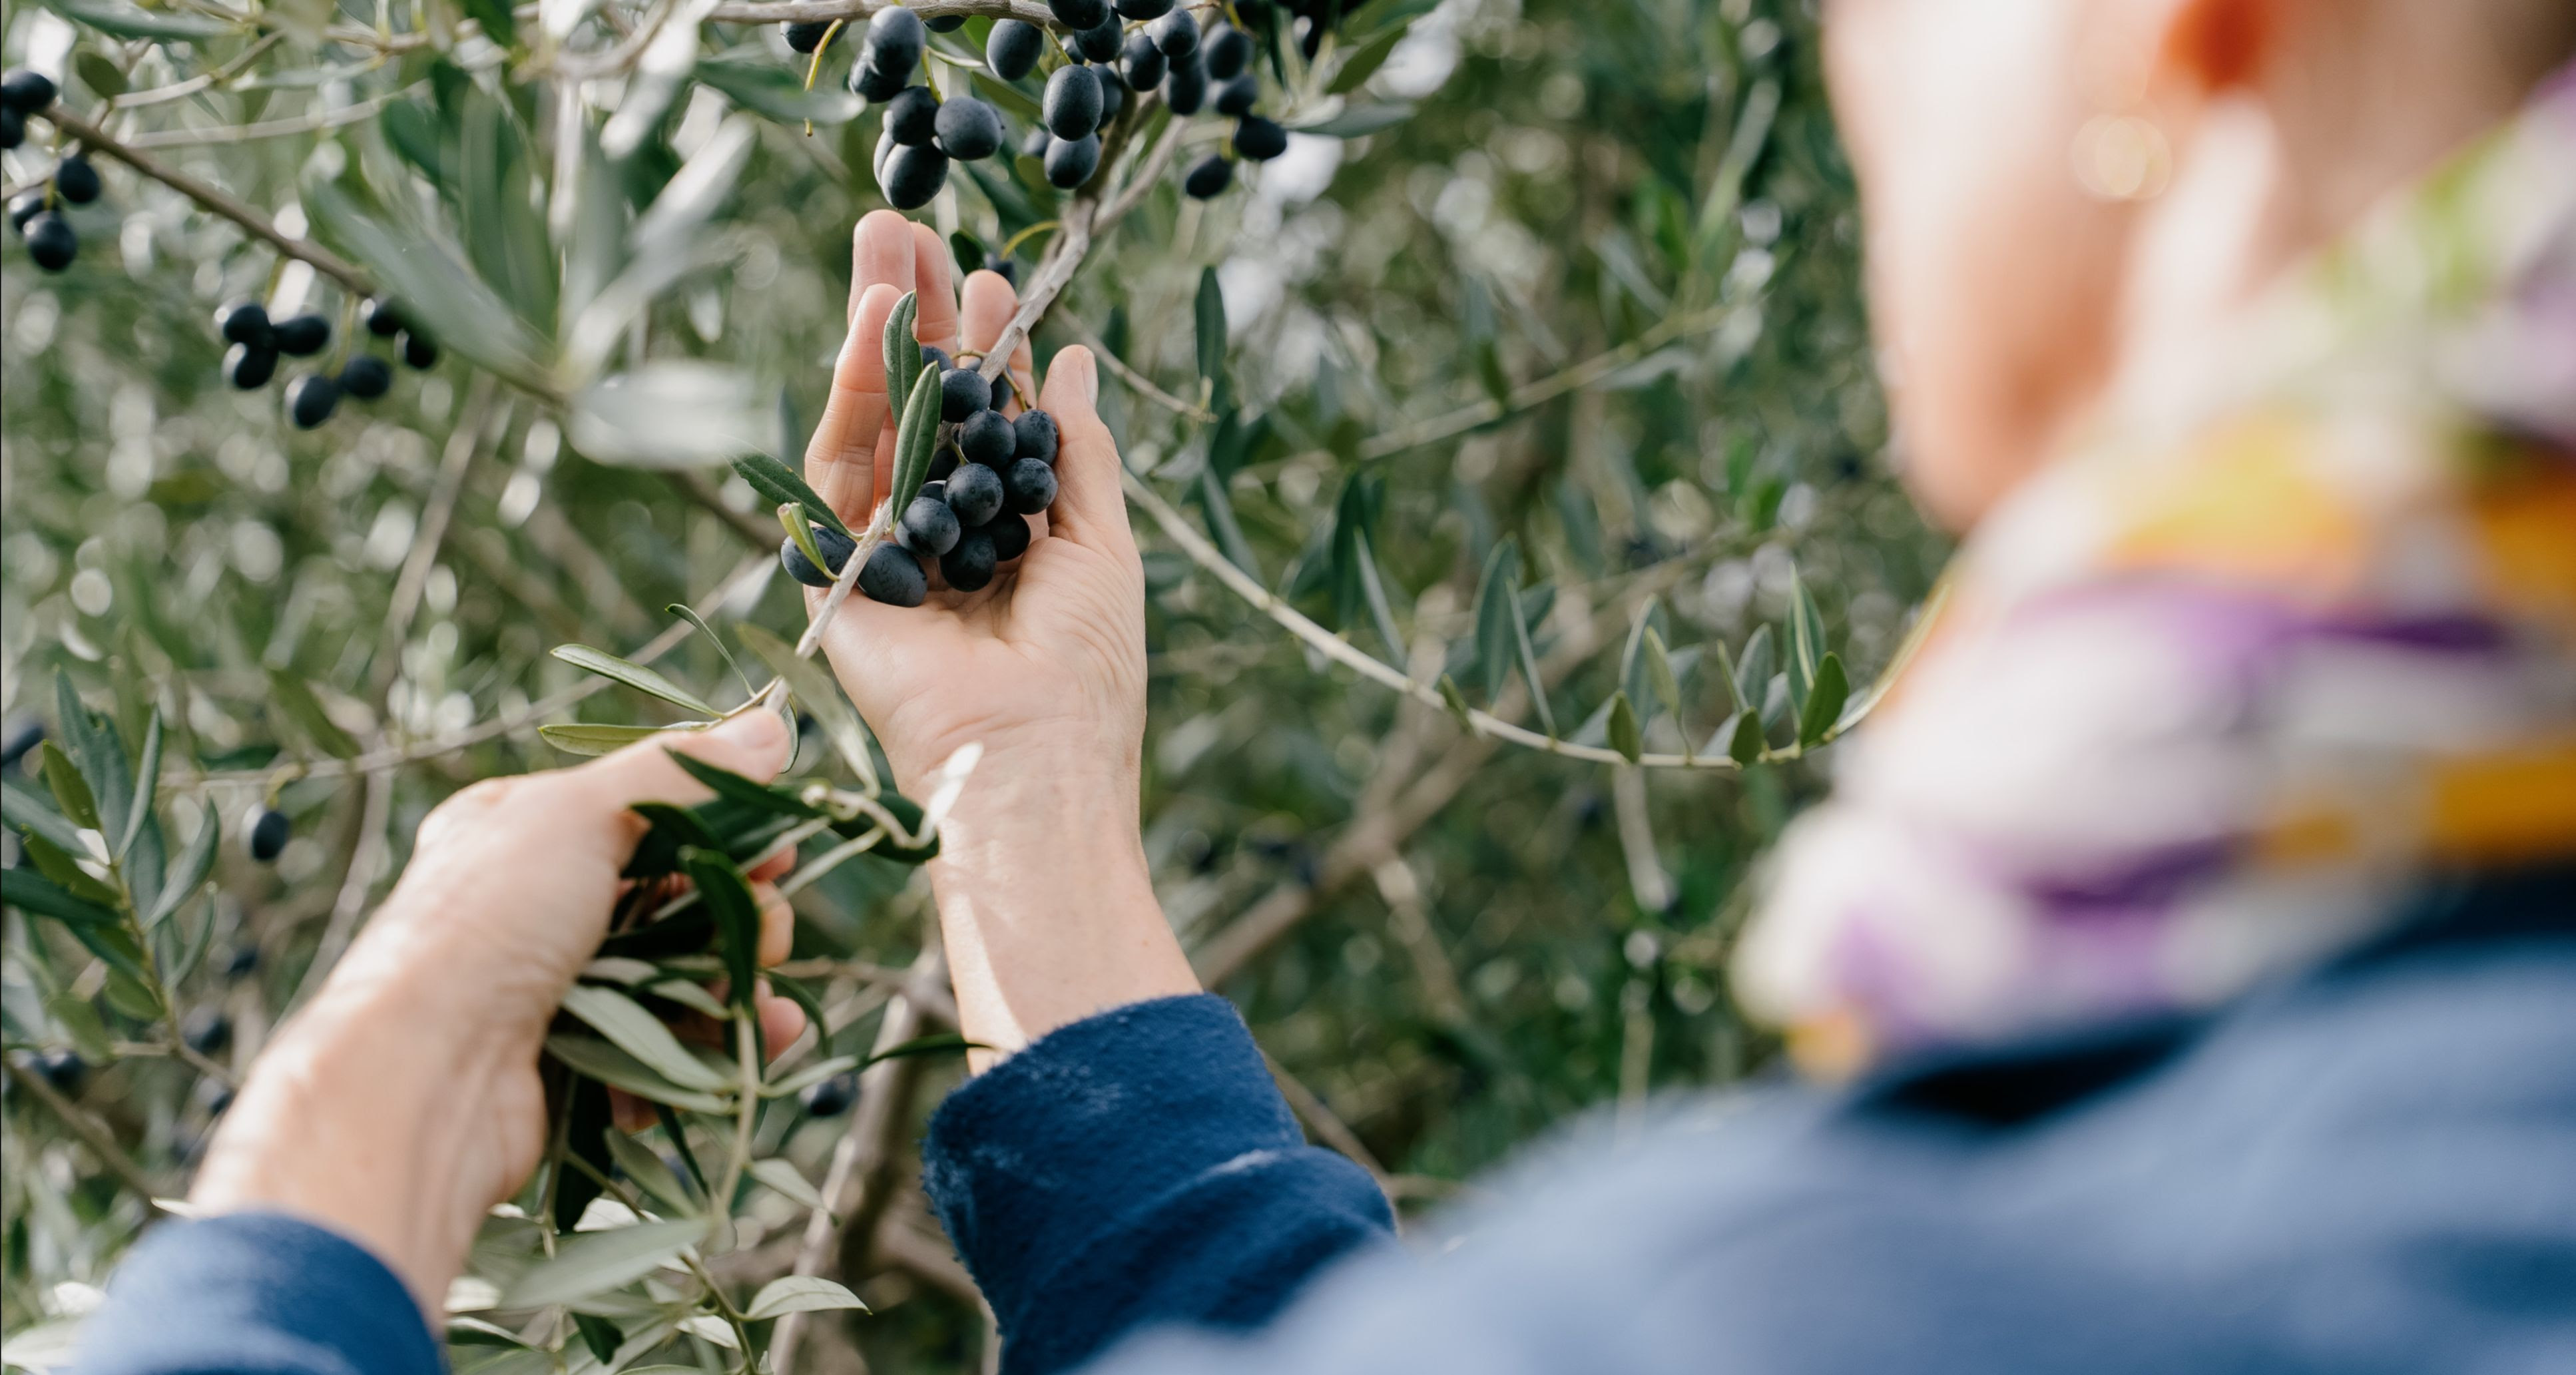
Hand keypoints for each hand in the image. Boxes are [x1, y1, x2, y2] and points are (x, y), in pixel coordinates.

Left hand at [189, 712, 798, 1310]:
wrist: (424, 1076)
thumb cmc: (488, 922)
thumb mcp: (581, 814)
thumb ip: (681, 770)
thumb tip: (771, 726)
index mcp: (527, 833)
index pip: (649, 814)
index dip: (725, 828)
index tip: (778, 848)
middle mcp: (539, 908)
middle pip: (678, 898)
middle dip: (742, 912)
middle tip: (772, 929)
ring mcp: (558, 991)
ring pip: (681, 977)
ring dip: (739, 984)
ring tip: (765, 1004)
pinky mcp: (578, 1066)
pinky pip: (667, 1048)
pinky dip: (714, 1046)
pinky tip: (750, 1045)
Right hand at [805, 212, 1196, 1065]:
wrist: (1031, 760)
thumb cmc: (1087, 671)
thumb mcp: (1103, 542)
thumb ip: (1081, 451)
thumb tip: (1072, 360)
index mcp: (1005, 539)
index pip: (983, 422)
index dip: (983, 348)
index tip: (993, 278)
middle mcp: (937, 542)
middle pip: (914, 408)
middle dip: (912, 317)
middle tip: (904, 224)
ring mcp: (880, 557)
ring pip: (869, 423)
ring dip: (876, 330)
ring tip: (886, 242)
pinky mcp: (833, 577)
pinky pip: (836, 469)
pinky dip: (855, 391)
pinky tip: (876, 322)